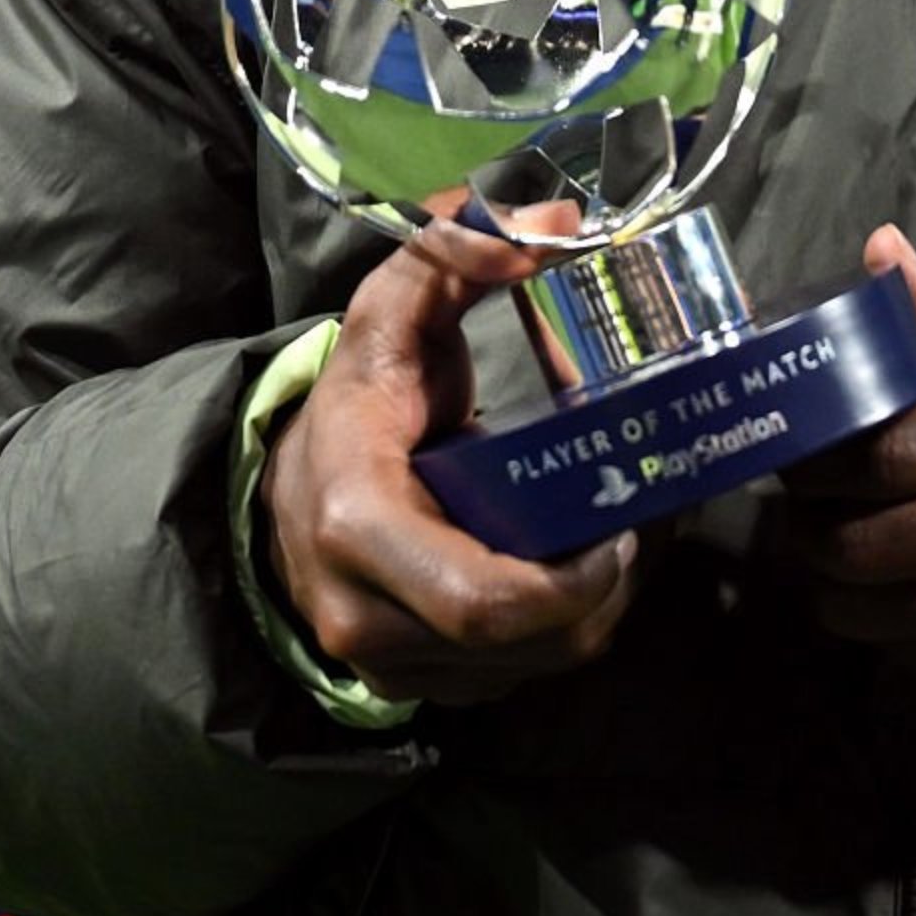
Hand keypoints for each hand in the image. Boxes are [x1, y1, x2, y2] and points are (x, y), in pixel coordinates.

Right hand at [264, 192, 639, 704]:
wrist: (282, 491)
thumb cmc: (355, 401)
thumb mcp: (392, 312)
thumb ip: (457, 253)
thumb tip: (556, 226)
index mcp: (358, 524)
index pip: (482, 602)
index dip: (570, 582)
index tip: (621, 525)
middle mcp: (364, 614)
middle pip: (521, 643)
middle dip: (599, 594)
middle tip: (633, 528)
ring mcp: (389, 666)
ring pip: (529, 669)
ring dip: (589, 614)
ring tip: (612, 542)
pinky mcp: (414, 688)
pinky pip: (512, 679)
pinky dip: (557, 633)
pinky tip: (571, 574)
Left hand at [774, 226, 915, 737]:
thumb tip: (876, 252)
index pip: (893, 448)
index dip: (823, 459)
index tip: (800, 454)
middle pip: (872, 535)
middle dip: (815, 526)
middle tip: (805, 510)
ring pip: (879, 606)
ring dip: (840, 585)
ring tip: (844, 555)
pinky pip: (914, 656)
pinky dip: (893, 631)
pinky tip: (910, 601)